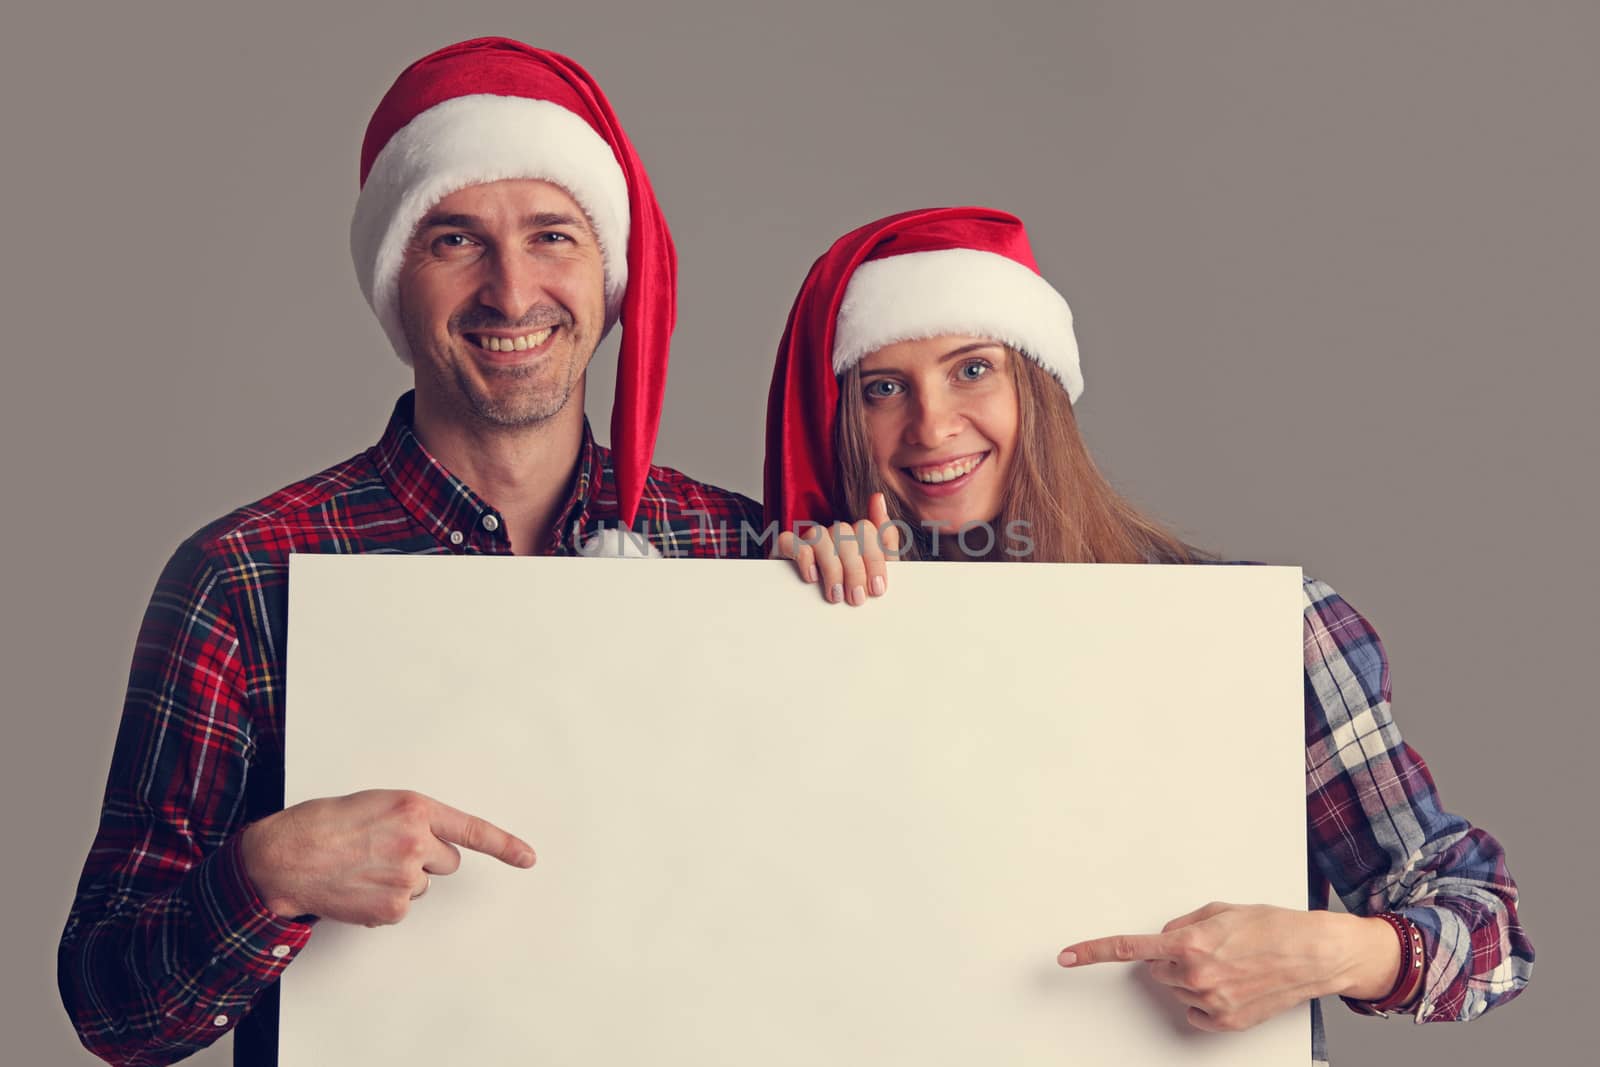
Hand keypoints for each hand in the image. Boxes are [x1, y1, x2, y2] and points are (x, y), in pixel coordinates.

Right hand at [239, 789, 535, 926]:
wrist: (284, 856)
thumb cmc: (323, 825)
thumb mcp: (376, 804)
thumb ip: (412, 819)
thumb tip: (431, 840)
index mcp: (414, 809)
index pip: (471, 829)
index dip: (505, 845)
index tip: (529, 858)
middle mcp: (416, 842)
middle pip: (446, 861)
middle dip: (424, 858)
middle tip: (385, 851)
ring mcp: (406, 878)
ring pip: (422, 885)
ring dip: (400, 879)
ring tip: (363, 867)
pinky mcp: (393, 908)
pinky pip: (403, 906)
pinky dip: (383, 901)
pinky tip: (358, 887)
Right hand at [772, 492, 900, 604]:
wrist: (805, 613)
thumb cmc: (844, 593)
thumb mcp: (872, 573)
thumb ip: (884, 540)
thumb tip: (878, 497)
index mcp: (854, 538)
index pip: (866, 529)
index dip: (875, 559)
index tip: (876, 589)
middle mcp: (831, 535)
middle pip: (845, 532)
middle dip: (855, 569)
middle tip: (856, 598)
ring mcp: (807, 540)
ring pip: (820, 536)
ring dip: (832, 568)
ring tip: (835, 595)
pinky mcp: (784, 549)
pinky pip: (789, 541)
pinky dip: (803, 558)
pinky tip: (812, 578)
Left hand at [1056, 902, 1400, 1031]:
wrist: (1314, 954)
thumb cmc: (1272, 927)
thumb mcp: (1219, 910)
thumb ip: (1182, 924)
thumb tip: (1164, 936)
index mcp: (1189, 943)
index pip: (1128, 948)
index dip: (1093, 952)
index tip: (1066, 957)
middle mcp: (1195, 975)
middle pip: (1156, 970)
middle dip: (1171, 959)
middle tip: (1207, 948)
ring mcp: (1211, 1002)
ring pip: (1176, 990)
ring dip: (1191, 978)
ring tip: (1229, 964)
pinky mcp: (1226, 1022)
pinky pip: (1194, 1012)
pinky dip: (1204, 1001)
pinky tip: (1230, 986)